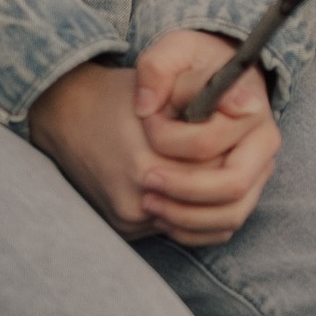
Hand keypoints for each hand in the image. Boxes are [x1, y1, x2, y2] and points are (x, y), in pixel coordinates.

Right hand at [25, 33, 279, 246]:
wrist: (65, 114)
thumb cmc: (120, 95)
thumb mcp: (165, 86)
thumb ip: (207, 99)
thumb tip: (249, 108)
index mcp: (150, 165)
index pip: (222, 176)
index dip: (239, 159)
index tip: (244, 145)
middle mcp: (139, 200)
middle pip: (216, 205)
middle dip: (234, 183)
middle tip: (244, 162)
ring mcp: (132, 219)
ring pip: (203, 224)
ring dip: (218, 203)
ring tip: (228, 174)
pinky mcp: (127, 228)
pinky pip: (178, 229)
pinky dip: (195, 212)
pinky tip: (200, 189)